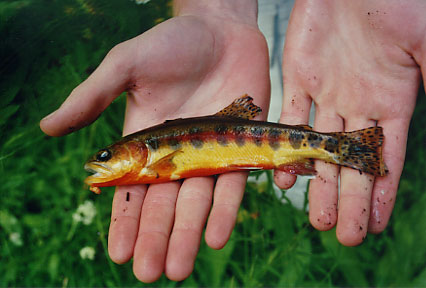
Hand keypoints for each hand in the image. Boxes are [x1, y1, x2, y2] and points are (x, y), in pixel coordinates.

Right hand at [40, 0, 269, 281]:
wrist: (221, 29)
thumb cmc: (171, 42)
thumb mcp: (125, 65)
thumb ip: (92, 97)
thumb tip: (47, 128)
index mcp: (145, 141)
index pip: (132, 189)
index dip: (126, 222)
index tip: (120, 253)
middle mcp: (176, 154)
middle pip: (166, 204)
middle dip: (158, 239)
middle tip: (153, 272)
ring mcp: (209, 152)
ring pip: (198, 202)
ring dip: (189, 234)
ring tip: (181, 266)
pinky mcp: (240, 146)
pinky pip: (233, 183)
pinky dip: (225, 209)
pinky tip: (216, 235)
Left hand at [275, 0, 425, 244]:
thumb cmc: (397, 2)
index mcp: (392, 101)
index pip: (385, 159)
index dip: (379, 193)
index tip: (374, 225)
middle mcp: (357, 104)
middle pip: (349, 162)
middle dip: (346, 199)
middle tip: (341, 234)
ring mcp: (326, 93)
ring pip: (317, 148)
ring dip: (316, 182)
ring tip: (313, 216)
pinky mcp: (296, 77)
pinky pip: (289, 117)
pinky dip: (285, 144)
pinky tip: (282, 173)